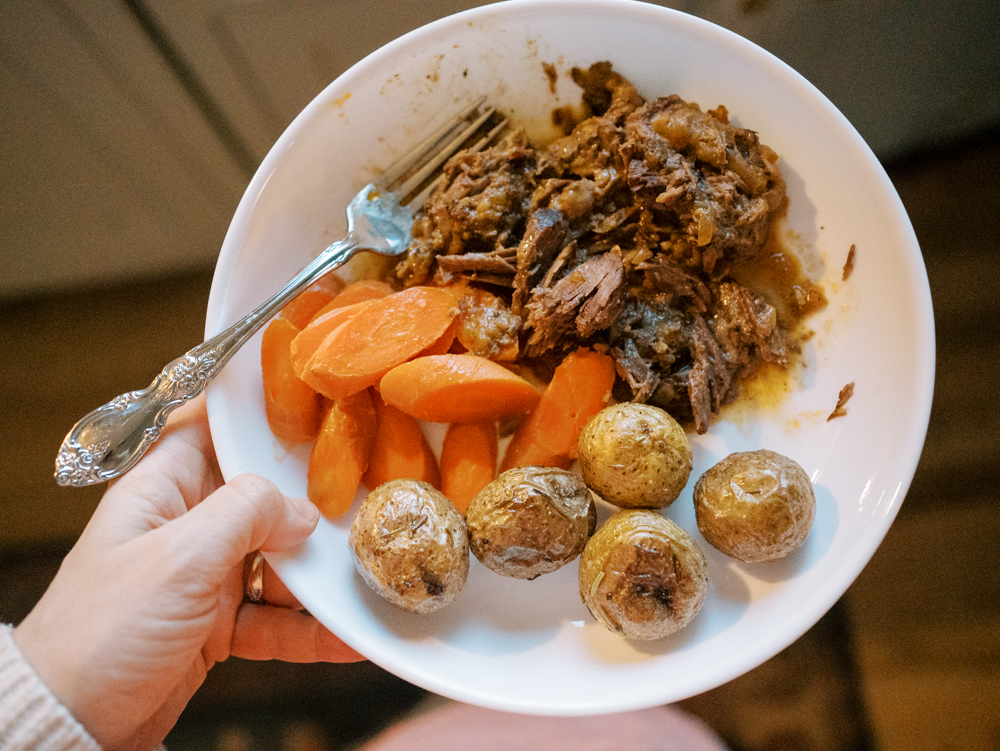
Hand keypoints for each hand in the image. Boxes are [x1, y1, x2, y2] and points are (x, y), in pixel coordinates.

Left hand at [14, 397, 361, 749]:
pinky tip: (346, 634)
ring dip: (316, 571)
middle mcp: (186, 526)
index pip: (210, 428)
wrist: (72, 722)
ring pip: (276, 559)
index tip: (314, 406)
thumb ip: (247, 515)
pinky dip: (309, 628)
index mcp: (162, 489)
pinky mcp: (218, 627)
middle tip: (365, 493)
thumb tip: (305, 511)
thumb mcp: (179, 557)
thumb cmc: (101, 631)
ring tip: (368, 569)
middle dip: (310, 500)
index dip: (257, 415)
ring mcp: (204, 578)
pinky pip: (276, 619)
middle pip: (260, 496)